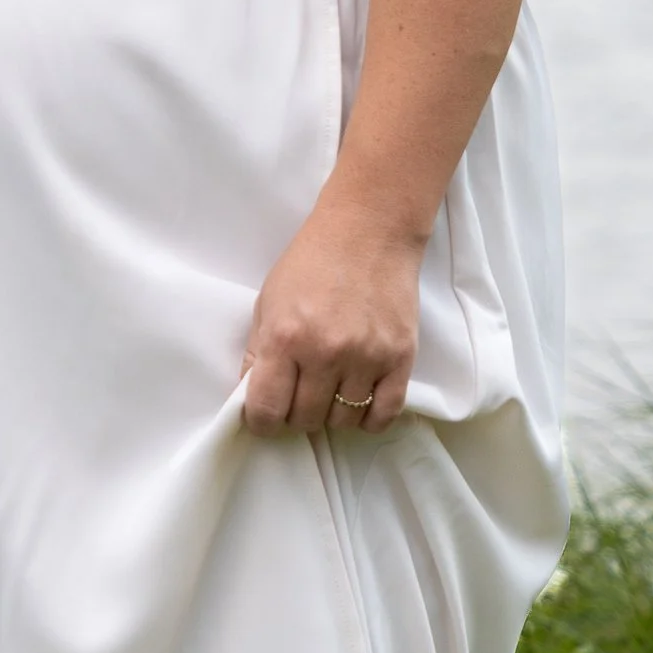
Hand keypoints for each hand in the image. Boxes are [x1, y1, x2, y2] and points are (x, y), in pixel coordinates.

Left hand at [242, 201, 421, 433]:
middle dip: (296, 414)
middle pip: (305, 419)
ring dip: (332, 413)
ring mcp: (367, 357)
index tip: (266, 416)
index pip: (266, 410)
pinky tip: (359, 402)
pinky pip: (383, 414)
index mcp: (285, 337)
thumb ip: (259, 352)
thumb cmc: (312, 262)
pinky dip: (368, 418)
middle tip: (299, 395)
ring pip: (343, 421)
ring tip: (330, 390)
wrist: (369, 231)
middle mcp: (325, 353)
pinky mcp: (400, 358)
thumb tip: (251, 397)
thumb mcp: (268, 301)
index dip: (261, 421)